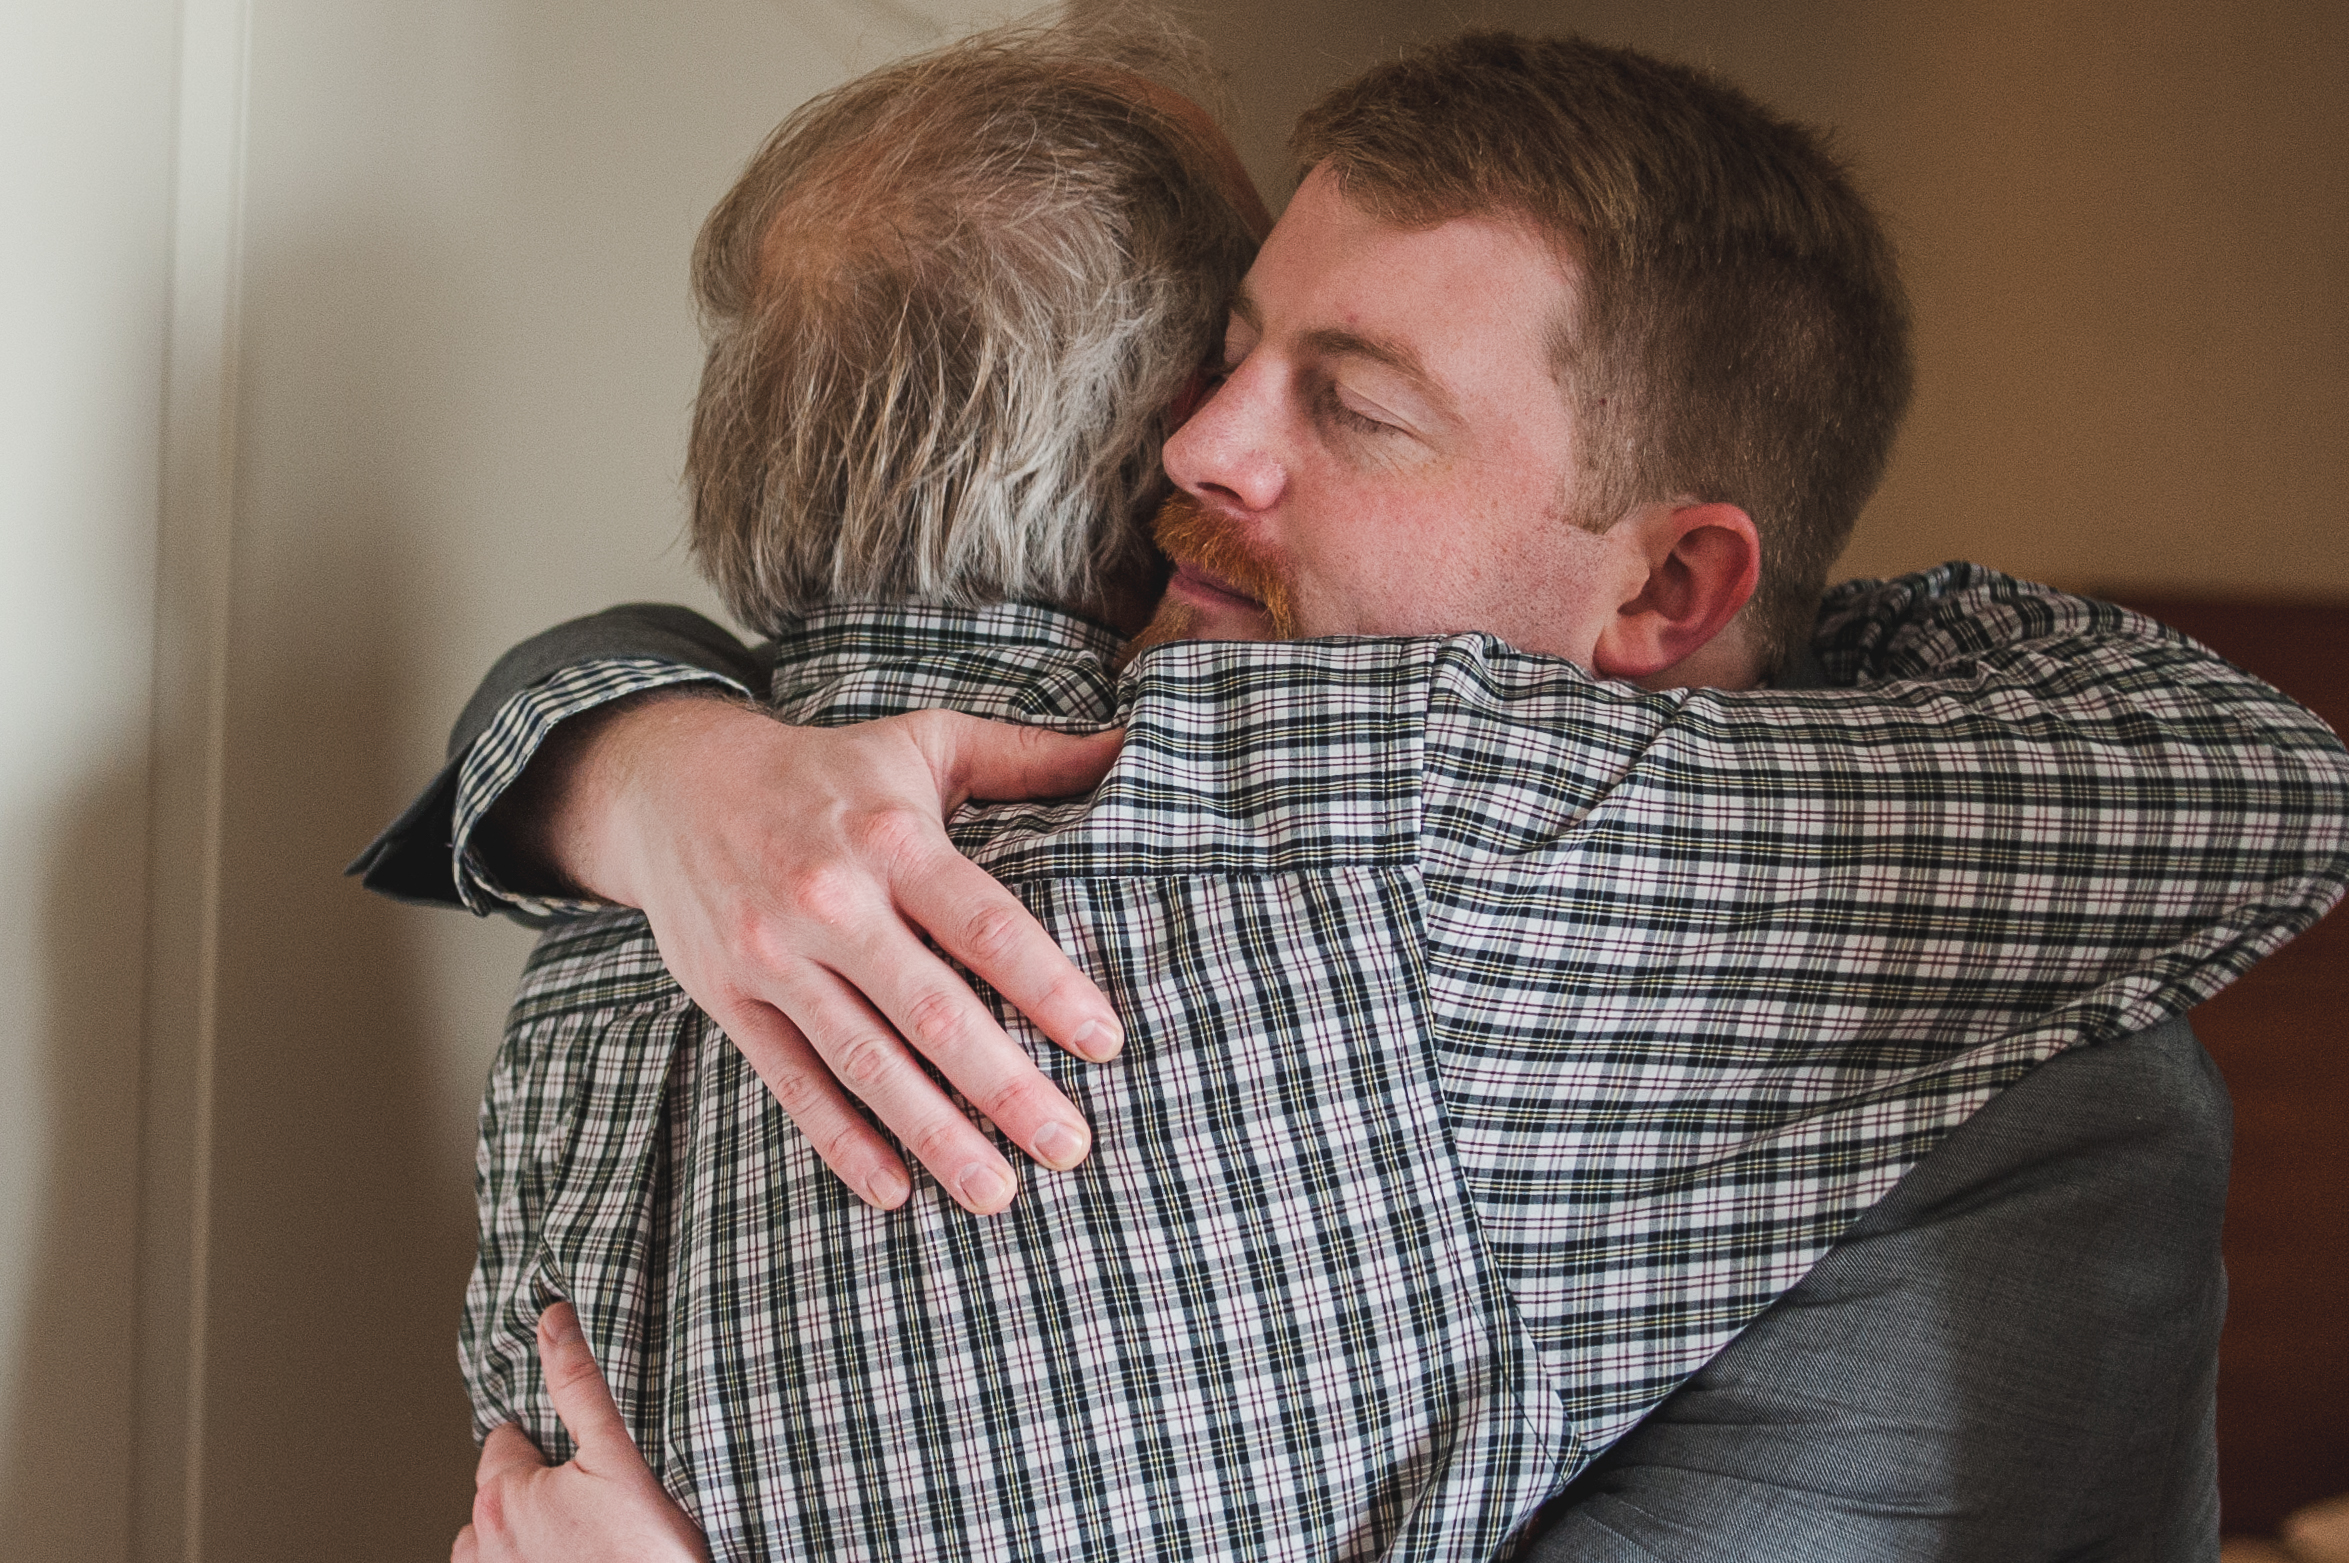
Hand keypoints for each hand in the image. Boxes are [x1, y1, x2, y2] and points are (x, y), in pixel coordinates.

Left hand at [453, 1302, 707, 1562]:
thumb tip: (553, 1321)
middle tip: (588, 1501)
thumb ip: (580, 1386)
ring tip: (582, 1540)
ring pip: (493, 1547)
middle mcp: (482, 1549)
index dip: (545, 1443)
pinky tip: (575, 1560)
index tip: (578, 1458)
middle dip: (532, 1493)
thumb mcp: (621, 1454)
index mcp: (503, 1499)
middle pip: (496, 1498)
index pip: (504, 1443)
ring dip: (523, 1540)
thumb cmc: (647, 1551)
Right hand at [517, 694, 1125, 1213]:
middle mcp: (832, 899)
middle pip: (932, 1011)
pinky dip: (842, 1141)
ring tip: (997, 1193)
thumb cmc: (830, 771)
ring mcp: (774, 954)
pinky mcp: (729, 997)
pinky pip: (792, 1081)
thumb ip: (1028, 756)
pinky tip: (894, 1191)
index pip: (983, 924)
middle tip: (1069, 1146)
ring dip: (934, 1135)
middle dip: (1005, 1087)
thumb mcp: (925, 742)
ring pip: (865, 1061)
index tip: (1104, 1044)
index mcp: (892, 838)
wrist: (674, 782)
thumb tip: (1128, 746)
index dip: (1047, 987)